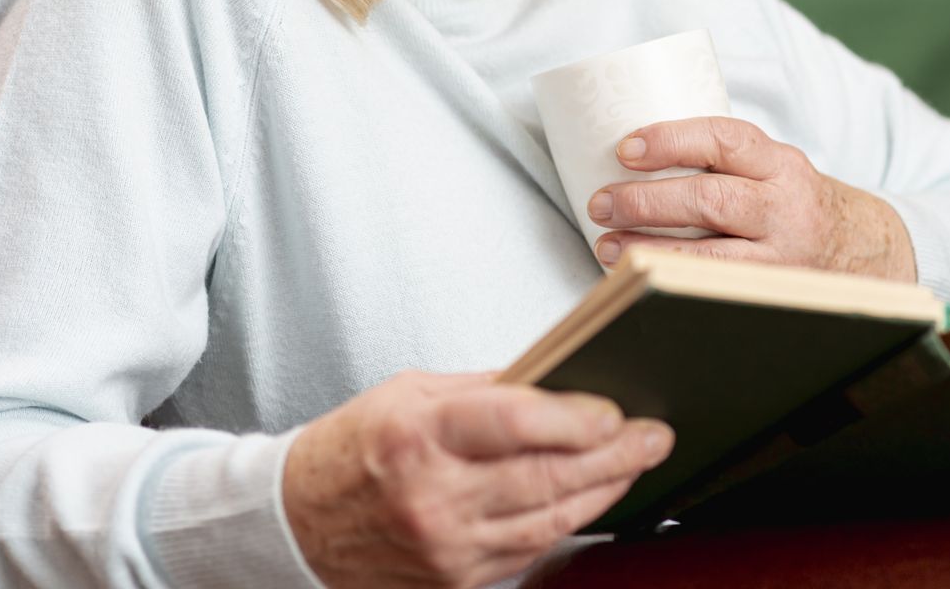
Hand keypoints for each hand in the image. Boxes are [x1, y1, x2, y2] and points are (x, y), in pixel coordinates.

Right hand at [282, 370, 672, 588]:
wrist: (296, 524)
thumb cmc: (350, 450)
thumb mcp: (410, 394)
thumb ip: (485, 389)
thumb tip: (554, 380)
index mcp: (420, 436)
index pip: (513, 423)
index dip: (574, 418)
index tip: (617, 411)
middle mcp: (434, 496)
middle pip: (544, 477)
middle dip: (612, 456)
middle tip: (654, 436)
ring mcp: (447, 546)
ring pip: (548, 519)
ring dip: (603, 492)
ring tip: (638, 463)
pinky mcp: (456, 579)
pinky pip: (528, 550)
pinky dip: (567, 523)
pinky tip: (591, 500)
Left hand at [587, 116, 917, 282]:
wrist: (871, 253)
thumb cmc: (800, 204)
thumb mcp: (777, 169)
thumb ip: (727, 161)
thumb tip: (634, 156)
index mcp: (782, 165)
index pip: (725, 140)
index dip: (671, 140)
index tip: (626, 148)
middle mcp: (785, 209)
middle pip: (710, 200)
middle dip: (646, 201)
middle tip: (601, 202)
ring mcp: (782, 259)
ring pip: (709, 255)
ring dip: (649, 249)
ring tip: (607, 244)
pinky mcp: (773, 295)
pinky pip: (714, 289)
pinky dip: (671, 282)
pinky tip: (639, 277)